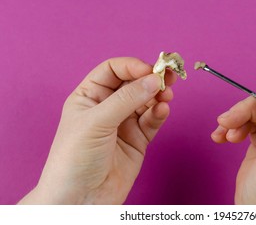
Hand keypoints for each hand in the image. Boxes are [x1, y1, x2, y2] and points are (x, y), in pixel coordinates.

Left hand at [19, 57, 176, 203]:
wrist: (80, 201)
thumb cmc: (74, 160)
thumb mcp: (96, 123)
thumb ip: (127, 99)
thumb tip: (153, 79)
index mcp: (89, 96)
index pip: (113, 70)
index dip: (132, 66)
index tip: (150, 69)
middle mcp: (107, 107)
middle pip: (134, 83)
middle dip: (151, 79)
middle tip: (169, 77)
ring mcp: (124, 124)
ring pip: (146, 101)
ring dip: (158, 96)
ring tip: (167, 96)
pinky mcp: (138, 140)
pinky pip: (152, 121)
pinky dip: (159, 114)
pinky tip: (163, 110)